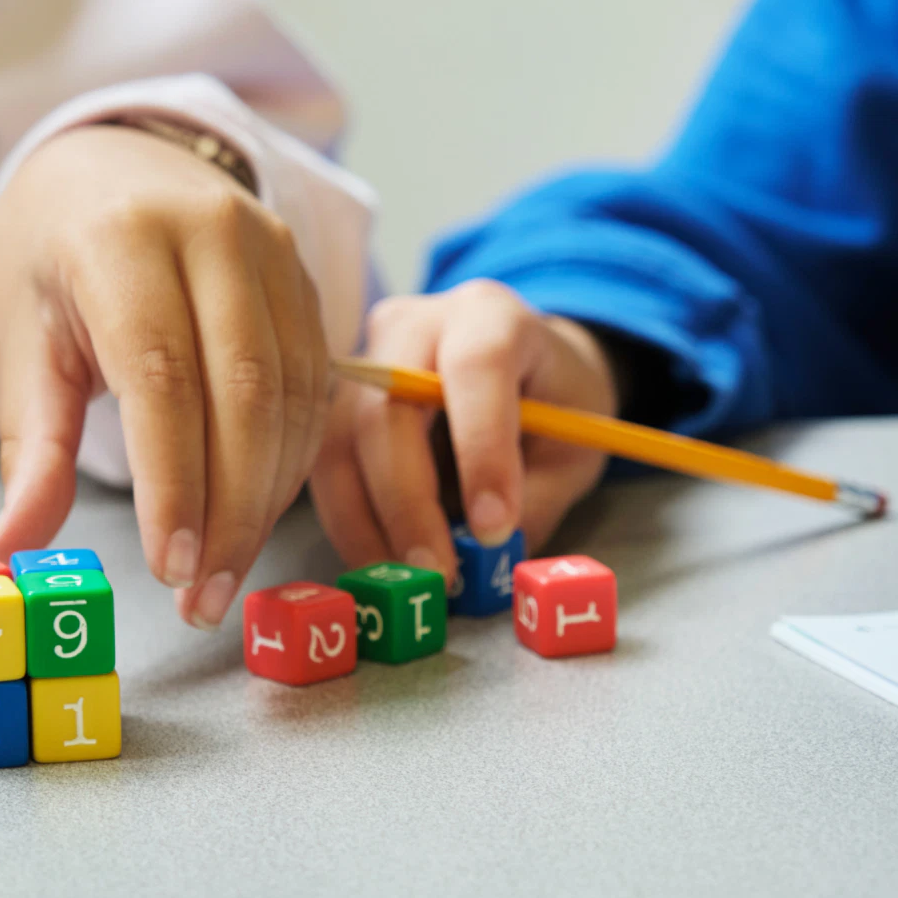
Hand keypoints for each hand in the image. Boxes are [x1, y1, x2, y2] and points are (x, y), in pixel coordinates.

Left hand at [0, 124, 329, 628]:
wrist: (118, 157)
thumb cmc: (57, 249)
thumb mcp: (24, 332)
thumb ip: (32, 442)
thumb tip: (15, 545)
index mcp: (122, 238)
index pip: (162, 374)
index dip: (173, 480)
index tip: (168, 565)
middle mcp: (212, 232)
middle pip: (244, 391)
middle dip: (230, 509)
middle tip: (202, 595)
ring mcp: (272, 250)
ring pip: (293, 395)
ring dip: (266, 497)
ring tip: (224, 571)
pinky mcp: (306, 276)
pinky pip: (316, 384)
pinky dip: (291, 460)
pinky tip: (255, 510)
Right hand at [309, 281, 616, 575]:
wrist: (520, 362)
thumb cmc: (552, 401)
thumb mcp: (573, 444)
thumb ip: (534, 497)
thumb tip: (481, 560)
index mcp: (490, 316)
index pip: (476, 367)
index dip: (481, 449)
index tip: (493, 527)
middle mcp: (414, 323)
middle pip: (386, 410)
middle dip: (407, 504)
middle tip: (435, 574)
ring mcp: (364, 358)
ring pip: (338, 442)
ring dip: (364, 522)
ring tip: (401, 581)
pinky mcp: (335, 397)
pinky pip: (323, 463)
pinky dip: (347, 520)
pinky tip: (376, 560)